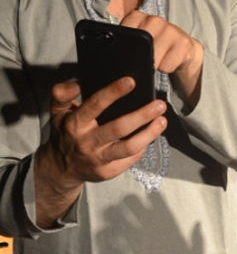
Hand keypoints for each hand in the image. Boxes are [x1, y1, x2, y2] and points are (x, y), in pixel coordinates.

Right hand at [34, 78, 167, 226]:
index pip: (95, 105)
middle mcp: (86, 142)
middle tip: (160, 105)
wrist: (60, 168)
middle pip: (118, 128)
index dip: (113, 92)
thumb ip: (62, 94)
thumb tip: (77, 83)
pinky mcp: (107, 172)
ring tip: (162, 121)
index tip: (131, 81)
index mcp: (75, 124)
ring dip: (150, 133)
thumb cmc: (65, 133)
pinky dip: (144, 146)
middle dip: (142, 115)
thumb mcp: (57, 112)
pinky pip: (130, 159)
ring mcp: (97, 159)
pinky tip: (151, 135)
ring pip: (129, 147)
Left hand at [121, 10, 203, 105]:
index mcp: (137, 17)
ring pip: (153, 58)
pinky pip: (166, 66)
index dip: (124, 48)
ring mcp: (170, 29)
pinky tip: (170, 61)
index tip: (129, 52)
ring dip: (154, 66)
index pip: (123, 33)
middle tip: (146, 59)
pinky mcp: (184, 42)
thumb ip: (125, 44)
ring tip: (159, 60)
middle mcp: (154, 19)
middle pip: (139, 48)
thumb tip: (110, 59)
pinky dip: (166, 69)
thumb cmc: (157, 47)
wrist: (185, 50)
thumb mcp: (138, 42)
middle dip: (140, 59)